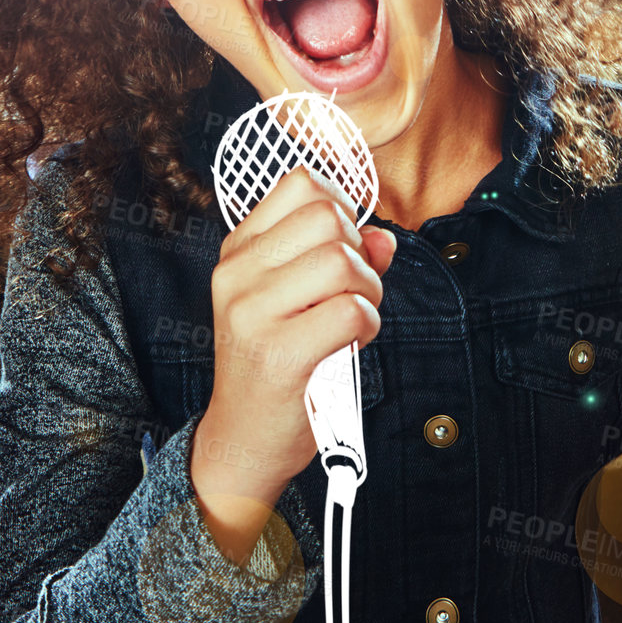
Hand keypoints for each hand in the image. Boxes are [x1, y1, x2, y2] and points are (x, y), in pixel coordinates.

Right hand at [190, 169, 395, 561]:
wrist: (244, 438)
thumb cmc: (279, 364)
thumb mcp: (300, 300)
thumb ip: (342, 258)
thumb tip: (384, 236)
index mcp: (239, 251)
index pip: (302, 184)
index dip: (343, 212)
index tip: (342, 251)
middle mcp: (237, 273)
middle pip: (328, 217)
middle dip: (360, 253)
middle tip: (352, 294)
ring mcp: (252, 311)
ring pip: (342, 262)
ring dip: (368, 292)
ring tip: (352, 322)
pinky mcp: (278, 352)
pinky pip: (351, 311)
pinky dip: (367, 326)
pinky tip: (349, 346)